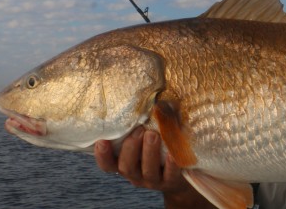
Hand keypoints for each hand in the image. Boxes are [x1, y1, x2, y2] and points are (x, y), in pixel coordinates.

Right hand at [94, 126, 213, 207]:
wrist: (184, 173)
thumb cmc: (162, 149)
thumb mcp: (150, 137)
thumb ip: (148, 123)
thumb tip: (156, 102)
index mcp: (127, 163)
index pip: (108, 165)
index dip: (103, 156)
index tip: (101, 141)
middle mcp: (136, 175)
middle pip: (126, 167)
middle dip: (131, 147)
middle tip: (139, 130)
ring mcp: (153, 180)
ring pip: (147, 171)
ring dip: (149, 152)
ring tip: (153, 135)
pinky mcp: (171, 182)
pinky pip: (169, 175)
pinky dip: (170, 165)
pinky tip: (173, 154)